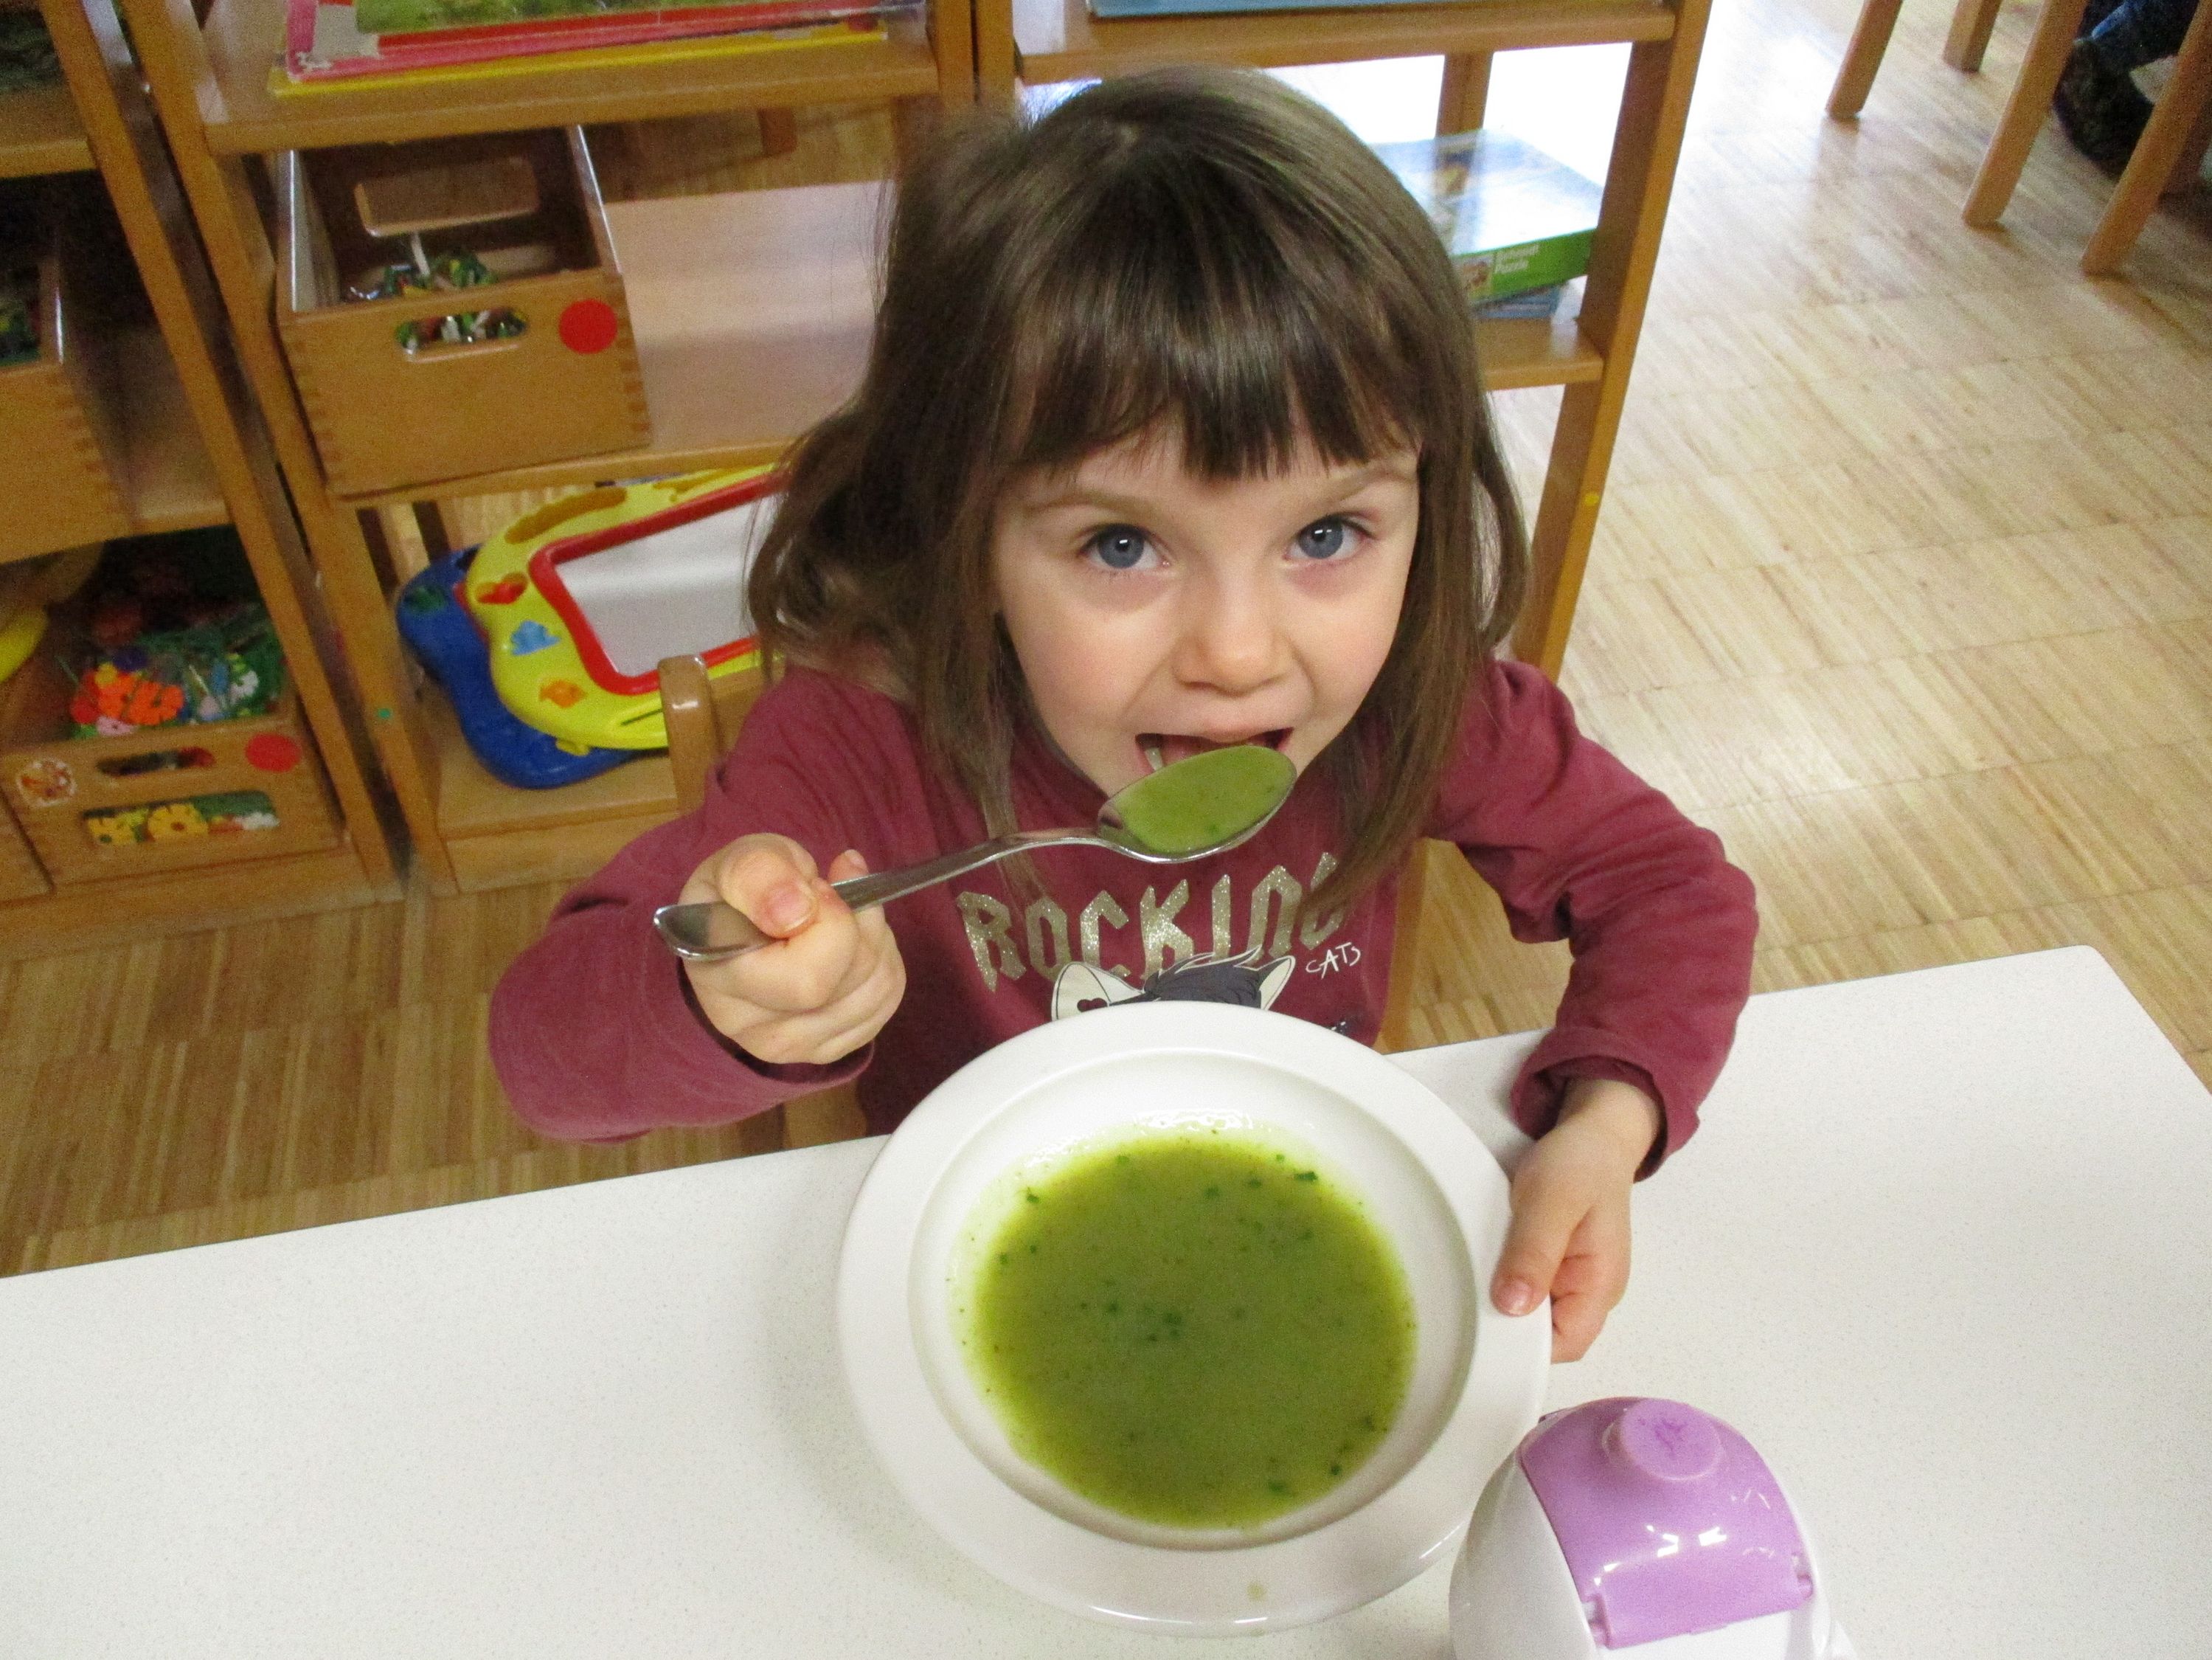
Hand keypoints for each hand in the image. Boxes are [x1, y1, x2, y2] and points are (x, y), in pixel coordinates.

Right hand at [678, 834, 905, 1065]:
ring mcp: (788, 1045)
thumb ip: (760, 874)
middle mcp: (746, 1025)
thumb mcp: (740, 860)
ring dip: (874, 937)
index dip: (830, 921)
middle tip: (834, 893)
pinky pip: (885, 999)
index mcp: (716, 975)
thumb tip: (797, 911)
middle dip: (857, 925)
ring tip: (841, 913)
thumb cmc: (743, 891)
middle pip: (841, 987)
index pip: (802, 977)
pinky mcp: (825, 1048)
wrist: (742, 925)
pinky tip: (852, 942)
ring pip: (873, 991)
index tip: (816, 884)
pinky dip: (882, 960)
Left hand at [1490, 1078, 1659, 1361]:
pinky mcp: (1553, 1263)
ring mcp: (1571, 1279)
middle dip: (1507, 1327)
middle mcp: (1588, 1293)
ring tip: (1462, 1287)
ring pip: (1532, 1311)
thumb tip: (1512, 1307)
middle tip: (1461, 1305)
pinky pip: (1527, 1286)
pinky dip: (1504, 1281)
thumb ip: (1535, 1252)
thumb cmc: (1579, 1164)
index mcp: (1600, 1288)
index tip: (1481, 1331)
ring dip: (1502, 1302)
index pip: (1566, 1345)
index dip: (1526, 1348)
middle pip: (1546, 1336)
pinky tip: (1479, 1268)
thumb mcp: (1553, 1200)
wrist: (1594, 1135)